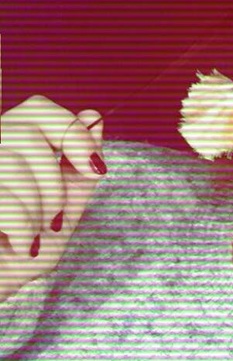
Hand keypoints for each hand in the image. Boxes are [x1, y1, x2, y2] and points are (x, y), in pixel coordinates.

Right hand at [0, 95, 106, 302]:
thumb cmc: (26, 251)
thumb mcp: (64, 208)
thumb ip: (78, 169)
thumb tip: (94, 118)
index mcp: (10, 146)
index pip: (40, 109)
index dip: (73, 133)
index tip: (95, 168)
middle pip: (31, 137)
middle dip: (55, 187)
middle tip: (52, 221)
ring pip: (15, 169)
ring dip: (37, 214)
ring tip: (30, 237)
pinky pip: (7, 201)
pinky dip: (23, 230)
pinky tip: (20, 246)